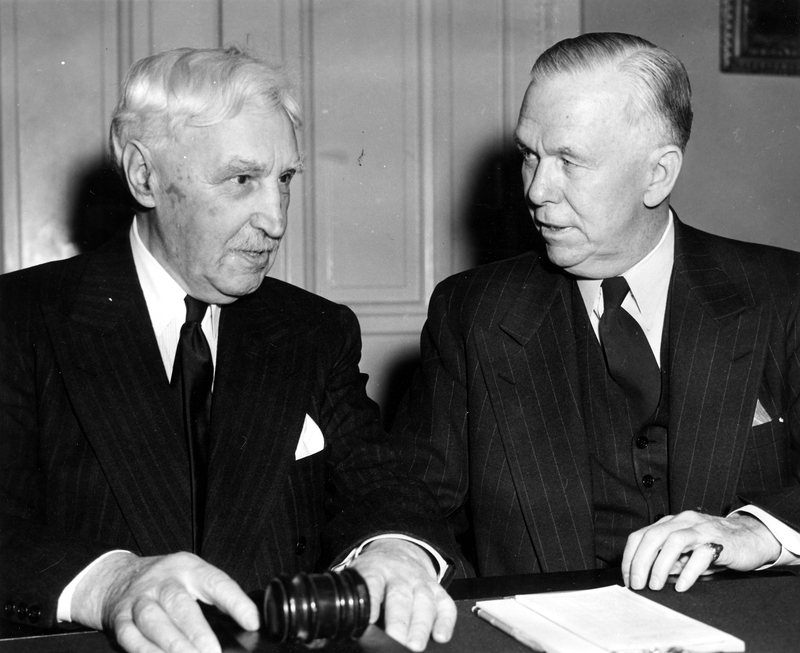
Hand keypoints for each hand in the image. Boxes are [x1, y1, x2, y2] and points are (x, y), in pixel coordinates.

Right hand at [71, 551, 259, 652]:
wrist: (117, 577)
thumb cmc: (166, 581)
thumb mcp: (192, 576)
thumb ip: (214, 596)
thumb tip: (245, 624)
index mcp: (189, 568)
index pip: (216, 582)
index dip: (235, 602)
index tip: (252, 622)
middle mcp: (164, 581)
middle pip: (180, 604)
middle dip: (197, 631)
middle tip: (213, 652)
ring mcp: (140, 599)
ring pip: (154, 622)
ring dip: (173, 645)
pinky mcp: (120, 618)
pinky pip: (131, 637)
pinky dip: (146, 652)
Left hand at [348, 538, 455, 650]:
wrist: (398, 551)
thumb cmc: (372, 575)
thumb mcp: (355, 581)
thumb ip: (340, 606)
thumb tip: (319, 637)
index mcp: (374, 570)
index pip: (372, 582)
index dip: (371, 600)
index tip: (368, 621)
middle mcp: (399, 574)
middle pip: (400, 596)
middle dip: (399, 621)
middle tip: (395, 642)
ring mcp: (420, 581)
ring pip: (424, 601)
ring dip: (421, 625)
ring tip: (415, 646)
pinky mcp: (437, 590)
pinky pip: (445, 604)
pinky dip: (446, 620)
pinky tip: (441, 636)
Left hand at [622, 511, 780, 592]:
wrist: (751, 538)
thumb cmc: (714, 546)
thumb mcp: (685, 553)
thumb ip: (668, 561)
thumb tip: (647, 577)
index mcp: (670, 523)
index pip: (640, 536)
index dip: (629, 557)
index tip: (627, 579)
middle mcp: (682, 522)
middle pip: (652, 536)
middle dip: (640, 562)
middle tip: (637, 585)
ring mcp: (701, 530)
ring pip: (673, 541)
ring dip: (660, 565)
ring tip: (655, 586)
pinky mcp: (720, 542)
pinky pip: (701, 554)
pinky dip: (688, 571)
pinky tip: (681, 586)